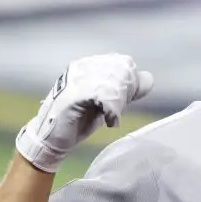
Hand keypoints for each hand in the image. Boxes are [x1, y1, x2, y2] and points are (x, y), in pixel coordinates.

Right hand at [16, 53, 153, 172]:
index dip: (132, 81)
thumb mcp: (106, 102)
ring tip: (113, 117)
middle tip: (118, 109)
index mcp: (90, 65)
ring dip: (118, 103)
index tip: (129, 99)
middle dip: (126, 92)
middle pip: (120, 70)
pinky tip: (109, 122)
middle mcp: (82, 68)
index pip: (123, 62)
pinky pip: (101, 95)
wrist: (53, 139)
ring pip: (112, 82)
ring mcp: (75, 79)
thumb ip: (124, 90)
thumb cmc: (80, 120)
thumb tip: (147, 78)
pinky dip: (111, 110)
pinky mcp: (72, 94)